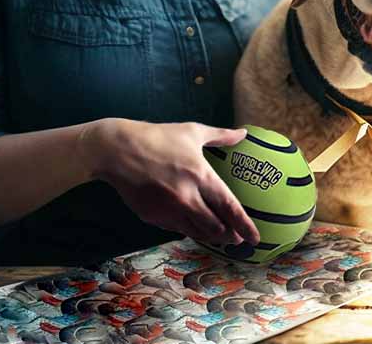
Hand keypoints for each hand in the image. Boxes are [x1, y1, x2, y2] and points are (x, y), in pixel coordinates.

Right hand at [81, 119, 259, 247]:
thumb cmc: (157, 137)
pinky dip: (189, 229)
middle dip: (230, 237)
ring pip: (197, 233)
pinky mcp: (153, 217)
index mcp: (201, 177)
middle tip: (237, 239)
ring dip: (211, 238)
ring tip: (220, 238)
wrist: (117, 151)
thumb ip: (220, 136)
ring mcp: (169, 210)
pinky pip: (177, 228)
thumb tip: (243, 134)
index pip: (229, 208)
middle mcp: (187, 198)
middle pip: (216, 228)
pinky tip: (194, 227)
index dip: (245, 226)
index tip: (255, 238)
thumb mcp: (191, 132)